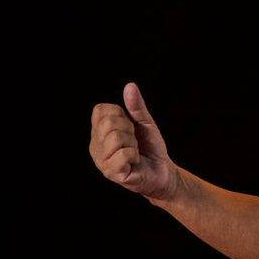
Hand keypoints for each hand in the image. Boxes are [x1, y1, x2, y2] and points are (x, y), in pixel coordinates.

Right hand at [89, 82, 178, 201]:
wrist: (163, 170)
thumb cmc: (151, 147)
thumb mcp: (145, 122)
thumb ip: (136, 106)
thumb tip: (130, 86)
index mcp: (99, 131)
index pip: (100, 110)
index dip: (121, 114)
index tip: (130, 126)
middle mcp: (95, 145)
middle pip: (109, 123)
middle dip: (129, 129)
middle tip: (134, 141)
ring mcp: (101, 160)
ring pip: (115, 138)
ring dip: (133, 143)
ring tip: (134, 151)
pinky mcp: (111, 173)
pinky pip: (123, 154)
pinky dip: (135, 155)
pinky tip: (135, 162)